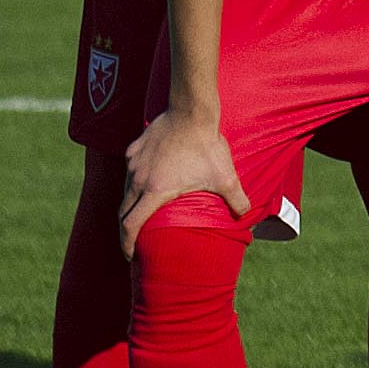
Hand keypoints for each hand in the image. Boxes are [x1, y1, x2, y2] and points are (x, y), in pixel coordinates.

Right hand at [121, 104, 243, 253]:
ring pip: (124, 191)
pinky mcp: (133, 150)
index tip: (130, 255)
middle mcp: (137, 179)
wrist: (191, 112)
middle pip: (122, 212)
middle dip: (125, 230)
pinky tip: (147, 183)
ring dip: (129, 206)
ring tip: (140, 214)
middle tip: (133, 242)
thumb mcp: (225, 177)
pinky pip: (129, 171)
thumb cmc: (207, 147)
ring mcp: (132, 164)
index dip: (126, 244)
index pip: (130, 225)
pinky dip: (134, 182)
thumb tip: (245, 216)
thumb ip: (237, 200)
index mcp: (154, 191)